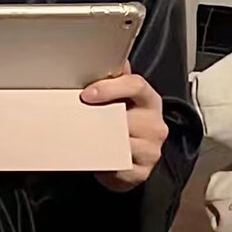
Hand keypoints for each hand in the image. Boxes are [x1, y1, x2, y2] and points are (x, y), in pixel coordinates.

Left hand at [81, 62, 168, 191]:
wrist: (134, 159)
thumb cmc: (125, 123)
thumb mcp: (122, 99)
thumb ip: (114, 80)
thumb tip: (103, 58)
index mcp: (149, 100)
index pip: (136, 85)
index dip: (111, 87)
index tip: (87, 93)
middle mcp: (154, 124)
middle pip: (124, 117)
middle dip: (98, 117)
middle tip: (77, 118)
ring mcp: (150, 150)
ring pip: (118, 143)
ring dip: (97, 141)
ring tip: (82, 137)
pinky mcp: (141, 172)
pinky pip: (118, 167)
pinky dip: (102, 163)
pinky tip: (94, 157)